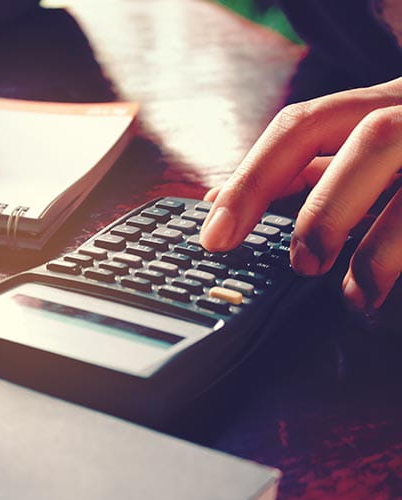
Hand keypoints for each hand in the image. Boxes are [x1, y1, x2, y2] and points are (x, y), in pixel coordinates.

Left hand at [200, 77, 401, 311]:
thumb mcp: (362, 145)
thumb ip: (303, 169)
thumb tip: (221, 200)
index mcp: (379, 103)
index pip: (302, 126)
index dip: (252, 179)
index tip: (214, 234)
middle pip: (372, 139)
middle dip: (326, 206)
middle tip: (302, 264)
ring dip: (380, 249)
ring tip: (354, 297)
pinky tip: (389, 295)